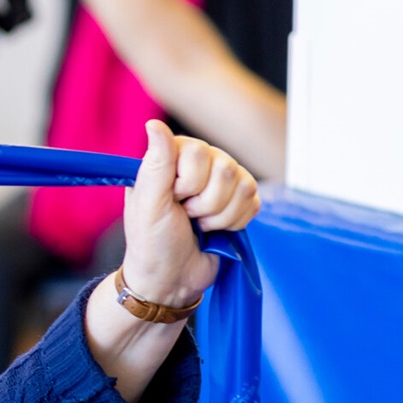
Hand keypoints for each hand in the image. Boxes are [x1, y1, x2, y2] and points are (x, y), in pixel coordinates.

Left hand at [118, 120, 260, 307]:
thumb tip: (153, 124)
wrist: (171, 278)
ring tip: (197, 224)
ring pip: (243, 185)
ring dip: (219, 215)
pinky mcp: (240, 201)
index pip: (199, 152)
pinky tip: (215, 230)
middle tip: (185, 216)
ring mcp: (222, 181)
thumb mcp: (148, 205)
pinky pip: (254, 202)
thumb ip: (155, 164)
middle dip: (204, 203)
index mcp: (171, 157)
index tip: (171, 200)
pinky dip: (234, 222)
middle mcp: (199, 163)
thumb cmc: (152, 242)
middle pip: (226, 168)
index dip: (188, 183)